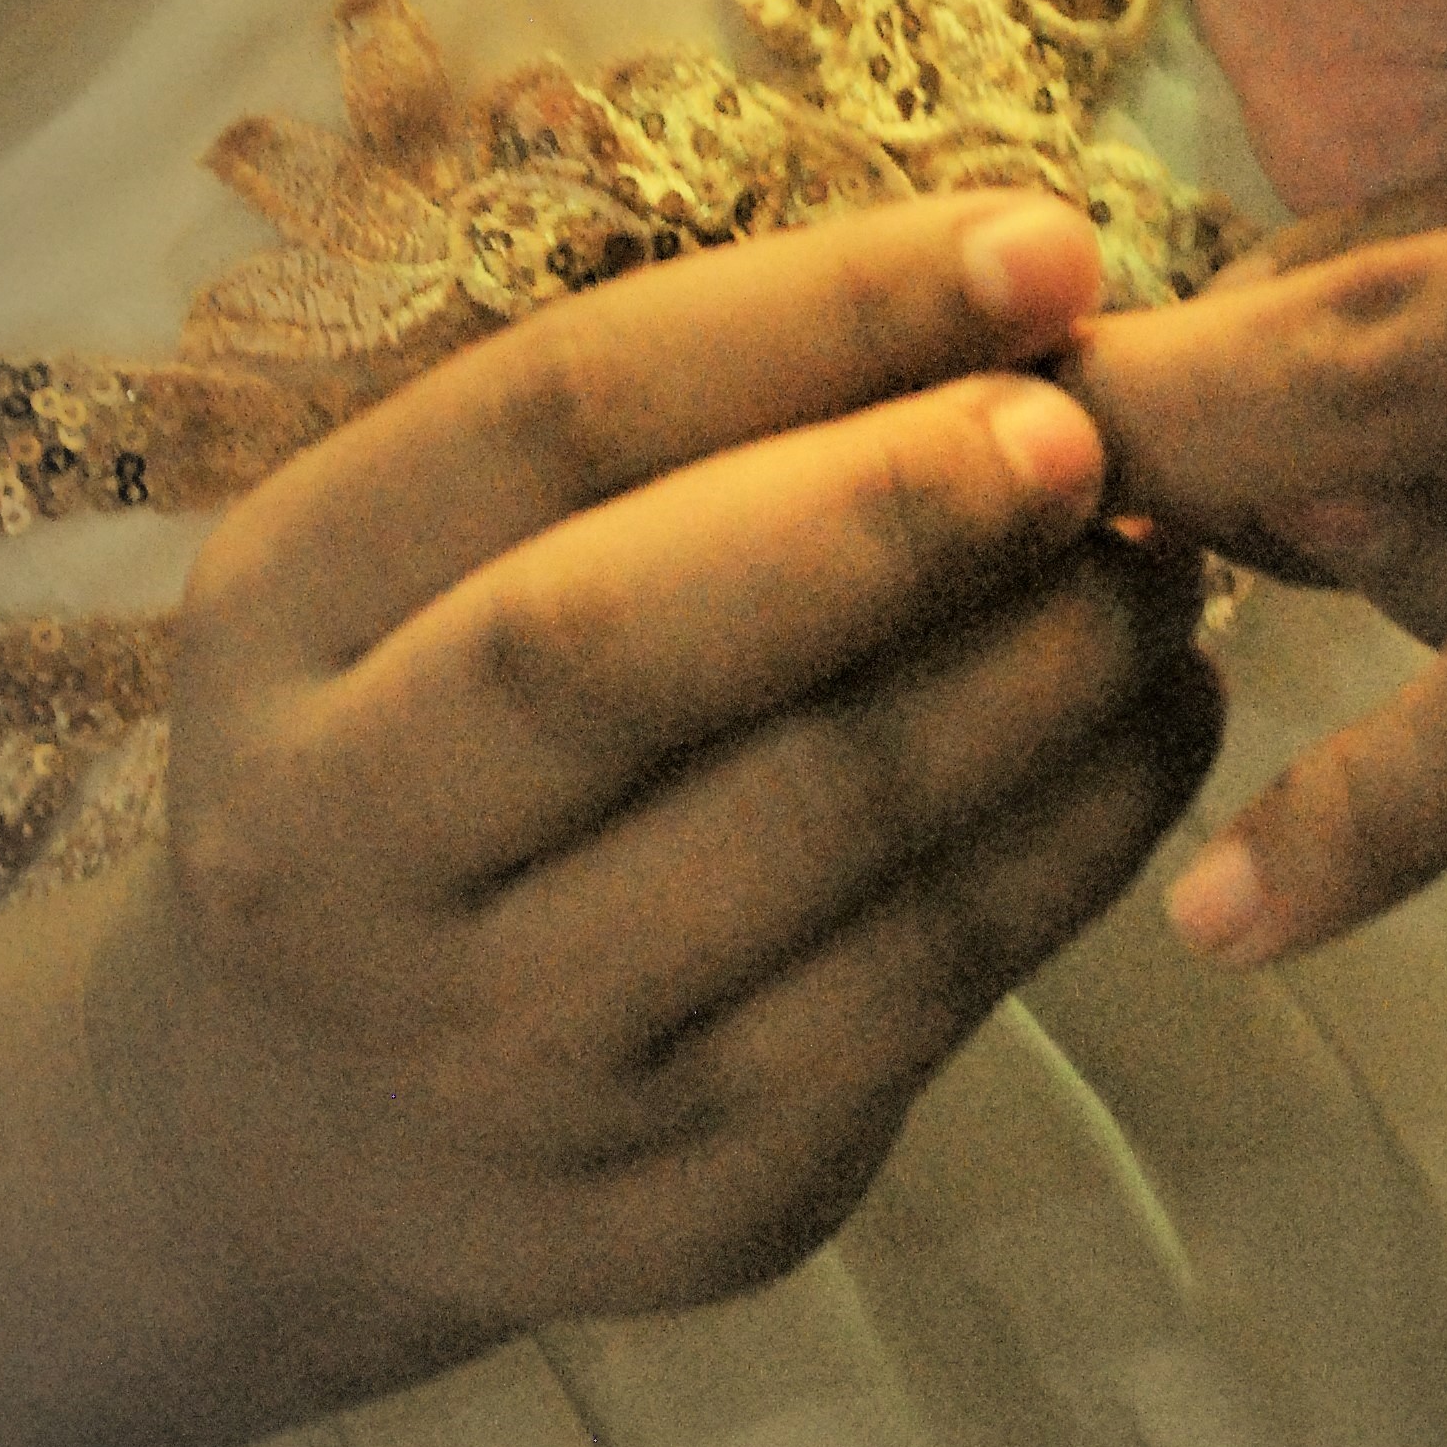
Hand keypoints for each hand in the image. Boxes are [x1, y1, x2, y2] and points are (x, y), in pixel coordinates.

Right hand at [90, 195, 1220, 1385]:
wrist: (309, 1137)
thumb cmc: (437, 762)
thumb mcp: (435, 576)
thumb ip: (659, 448)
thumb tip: (1006, 300)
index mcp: (275, 622)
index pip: (545, 421)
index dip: (809, 318)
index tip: (1038, 243)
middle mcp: (339, 849)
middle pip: (621, 646)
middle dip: (891, 511)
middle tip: (1099, 423)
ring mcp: (504, 1051)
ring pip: (814, 831)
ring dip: (1039, 672)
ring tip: (1171, 559)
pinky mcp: (678, 1204)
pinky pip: (924, 991)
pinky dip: (1080, 833)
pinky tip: (1159, 723)